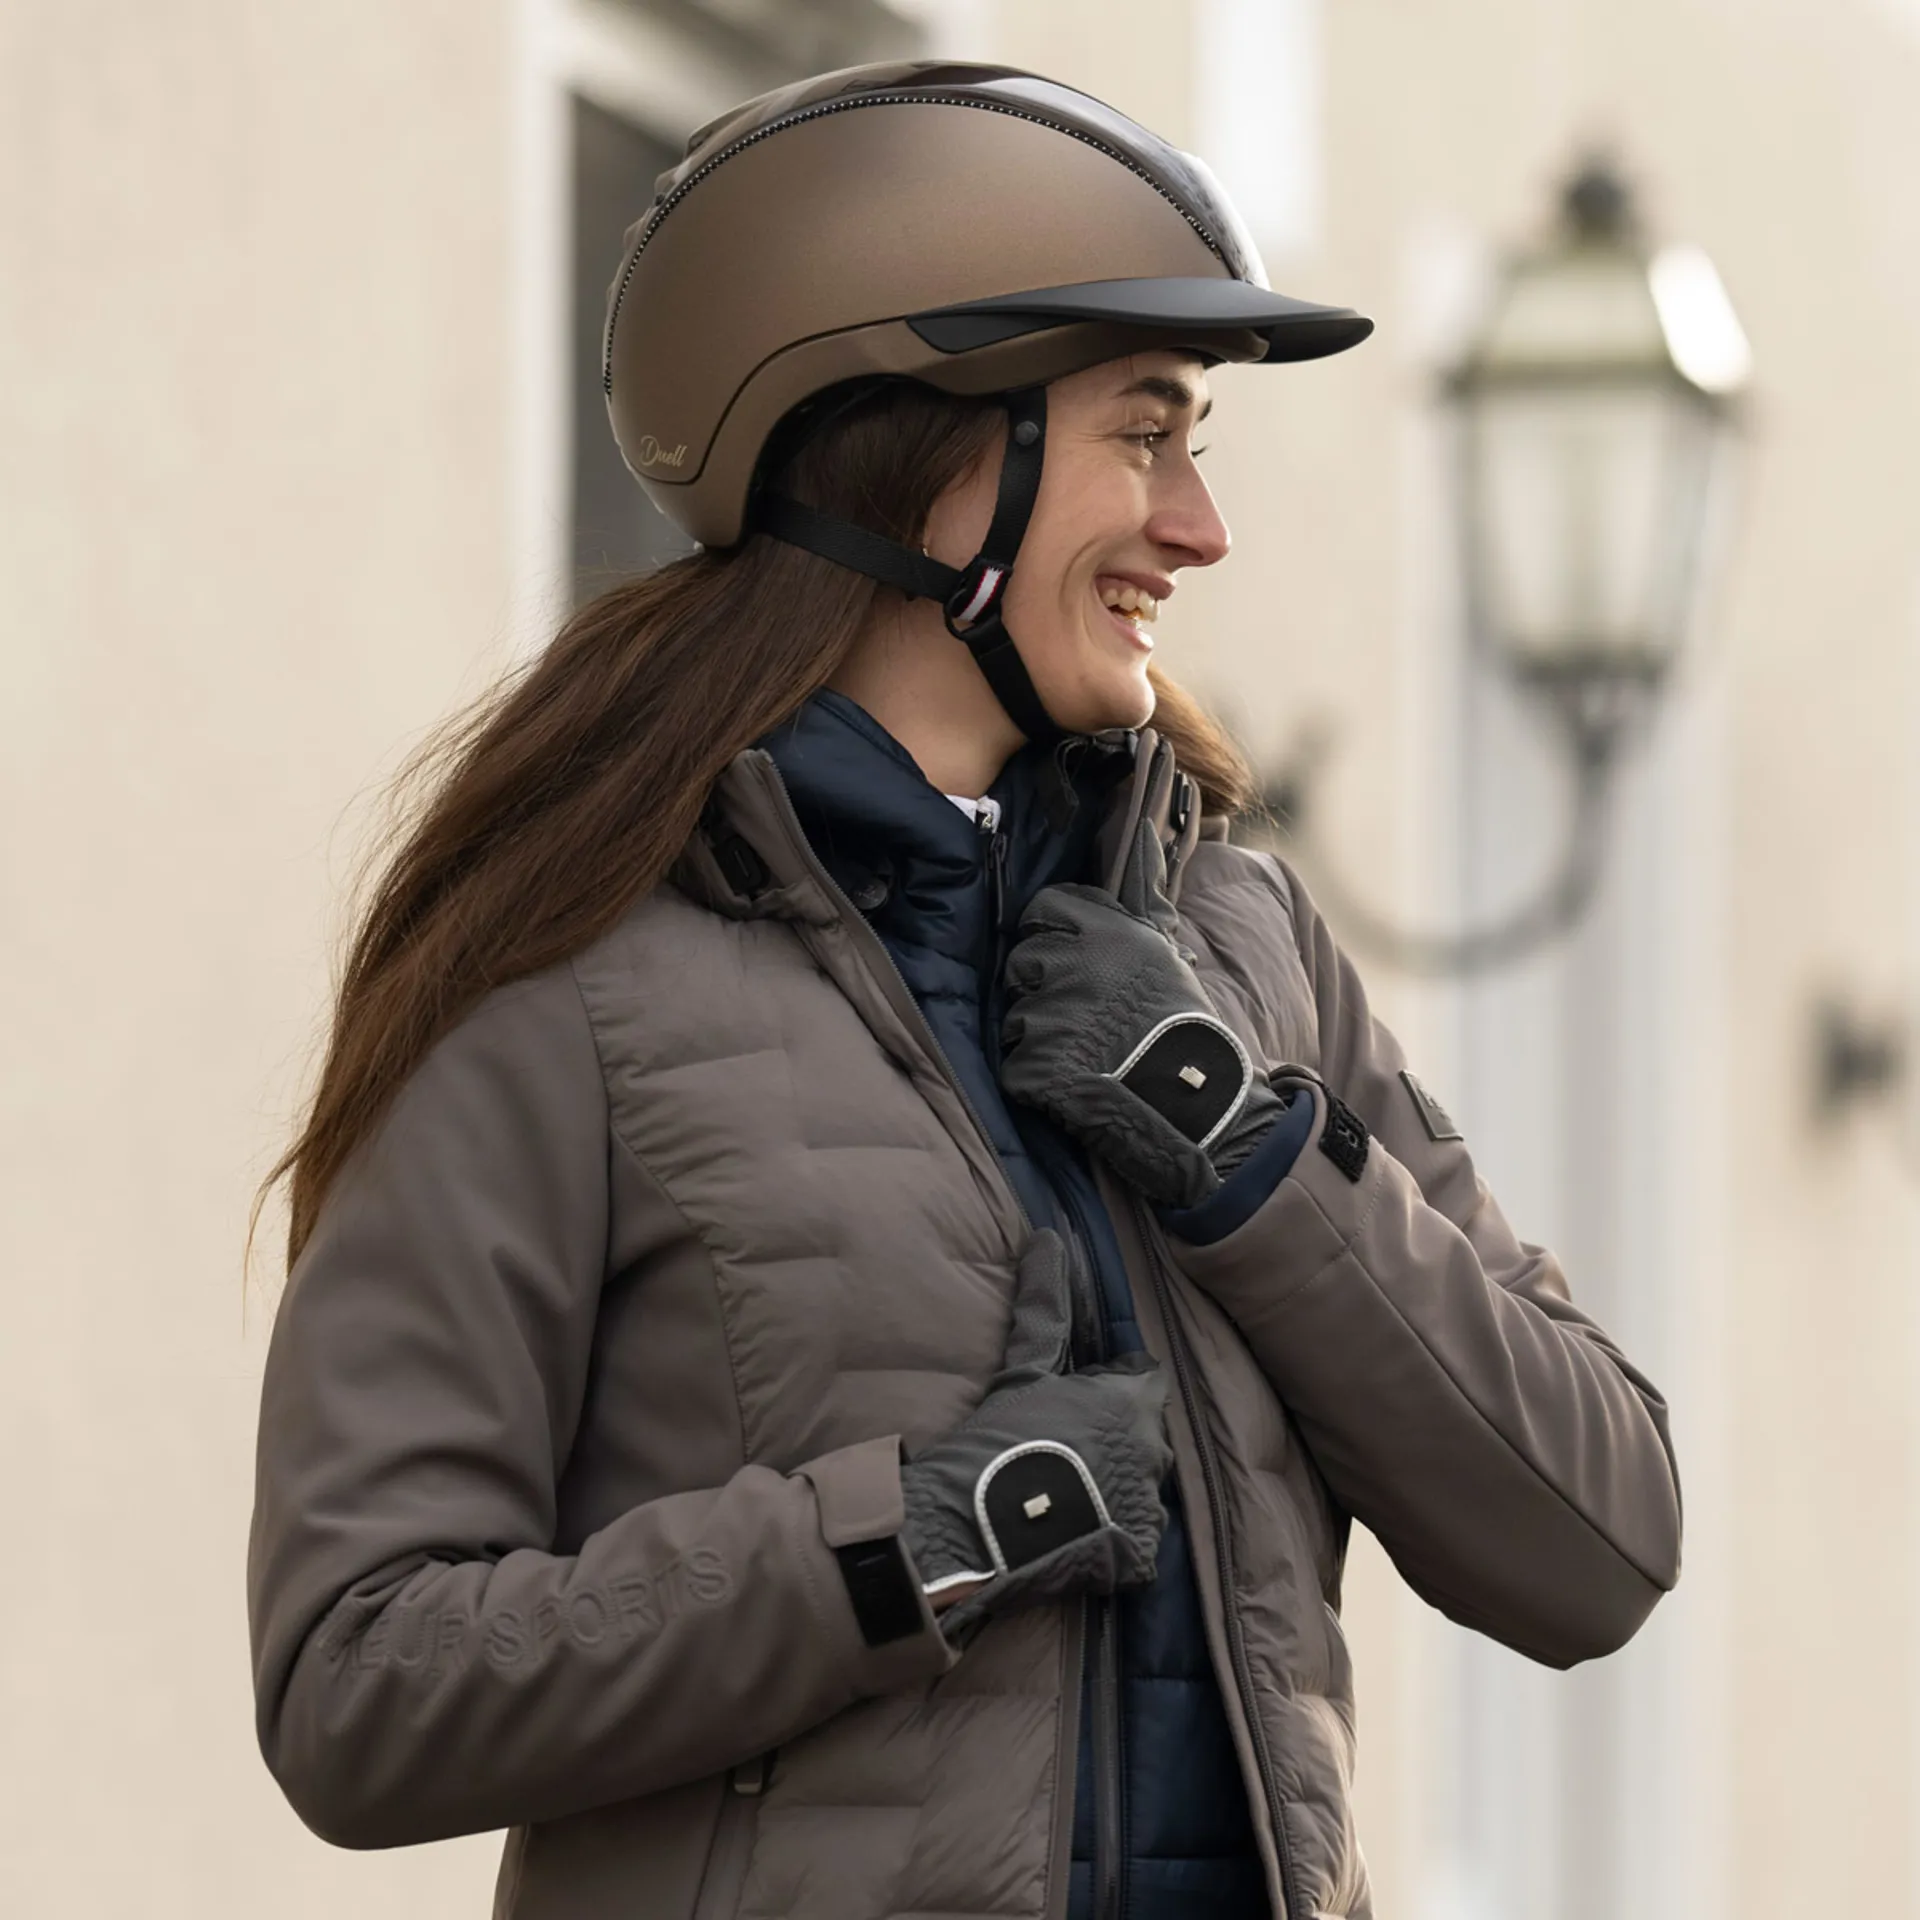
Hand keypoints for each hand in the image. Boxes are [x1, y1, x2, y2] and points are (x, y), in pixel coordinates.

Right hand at [899, 1231, 1170, 1639]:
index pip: (1143, 1379)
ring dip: (1113, 1484)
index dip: (1108, 1386)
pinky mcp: (1140, 1553)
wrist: (981, 1529)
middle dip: (1114, 1437)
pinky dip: (1108, 1533)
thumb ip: (1044, 1305)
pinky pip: (1132, 1536)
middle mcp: (1155, 1448)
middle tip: (1061, 1449)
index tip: (1074, 1400)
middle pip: (1144, 1434)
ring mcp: (1149, 1505)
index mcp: (1133, 1399)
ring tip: (1061, 1493)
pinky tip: (1069, 1531)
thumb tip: (1046, 1235)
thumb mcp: (1023, 1369)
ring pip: (1140, 1484)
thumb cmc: (1004, 1437)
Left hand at [998, 740, 1284, 1207]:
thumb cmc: (1185, 1028)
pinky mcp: (1035, 1067)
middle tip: (1088, 1022)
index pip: (1044, 910)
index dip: (1053, 938)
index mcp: (1106, 931)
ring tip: (1091, 1058)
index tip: (1076, 965)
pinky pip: (1016, 1069)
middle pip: (1022, 964)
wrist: (1200, 1109)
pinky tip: (1078, 1089)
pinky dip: (1039, 1085)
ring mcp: (1050, 1017)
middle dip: (1043, 993)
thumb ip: (1142, 899)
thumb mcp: (1167, 951)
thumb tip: (1146, 821)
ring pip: (1015, 1020)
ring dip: (1041, 1042)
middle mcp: (1074, 964)